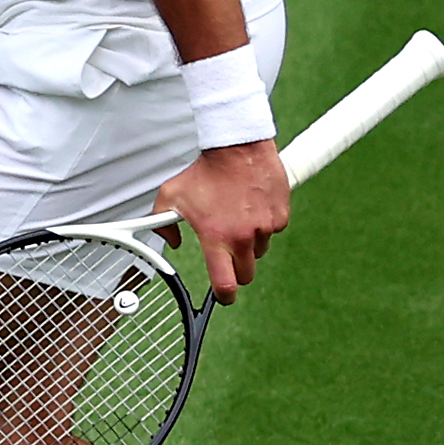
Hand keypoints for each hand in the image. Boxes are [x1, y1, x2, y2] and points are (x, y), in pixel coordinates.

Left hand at [156, 141, 290, 302]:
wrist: (237, 147)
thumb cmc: (206, 171)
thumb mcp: (172, 196)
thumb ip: (162, 223)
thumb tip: (170, 242)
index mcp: (217, 238)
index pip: (225, 284)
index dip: (224, 297)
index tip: (223, 296)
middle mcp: (243, 237)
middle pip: (246, 274)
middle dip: (237, 269)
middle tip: (228, 252)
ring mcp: (265, 227)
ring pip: (259, 251)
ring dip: (250, 243)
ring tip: (238, 218)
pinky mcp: (281, 216)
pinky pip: (273, 231)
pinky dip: (264, 225)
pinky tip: (252, 207)